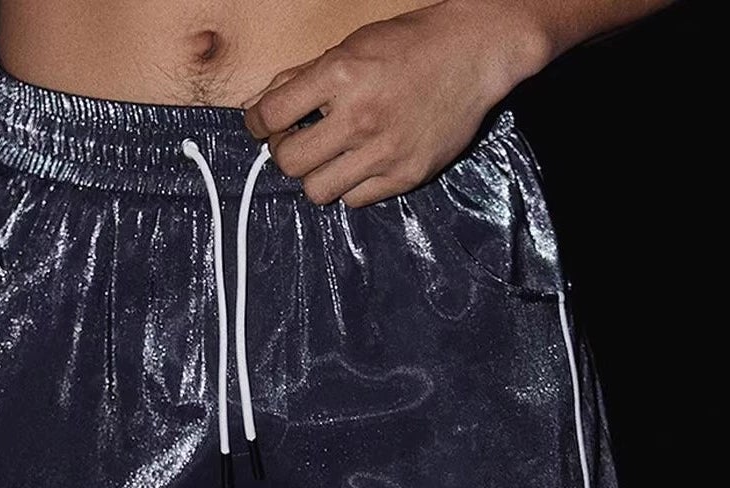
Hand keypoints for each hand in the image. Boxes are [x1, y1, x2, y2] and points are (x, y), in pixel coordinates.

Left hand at [241, 0, 541, 207]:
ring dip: (314, 176)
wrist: (473, 54)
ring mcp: (383, 152)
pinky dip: (348, 187)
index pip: (271, 115)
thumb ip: (305, 77)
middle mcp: (359, 117)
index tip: (260, 126)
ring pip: (317, 191)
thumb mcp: (352, 45)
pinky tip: (358, 166)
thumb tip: (262, 104)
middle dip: (284, 154)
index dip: (256, 125)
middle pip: (289, 162)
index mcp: (340, 74)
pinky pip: (354, 200)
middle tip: (294, 143)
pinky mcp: (405, 176)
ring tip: (326, 159)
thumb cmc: (410, 45)